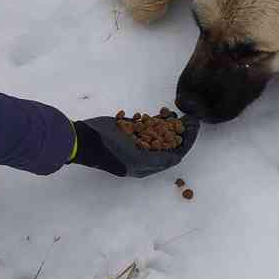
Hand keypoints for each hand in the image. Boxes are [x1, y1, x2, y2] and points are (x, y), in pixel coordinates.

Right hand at [70, 114, 198, 177]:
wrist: (83, 139)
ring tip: (182, 114)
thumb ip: (158, 159)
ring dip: (172, 124)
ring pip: (159, 133)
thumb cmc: (110, 150)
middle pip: (169, 144)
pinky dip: (156, 120)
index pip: (173, 156)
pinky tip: (165, 112)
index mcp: (144, 166)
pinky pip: (146, 126)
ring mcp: (134, 142)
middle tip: (192, 119)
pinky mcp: (127, 130)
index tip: (195, 129)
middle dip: (182, 131)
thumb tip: (178, 158)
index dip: (186, 143)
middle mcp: (142, 155)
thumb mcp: (137, 159)